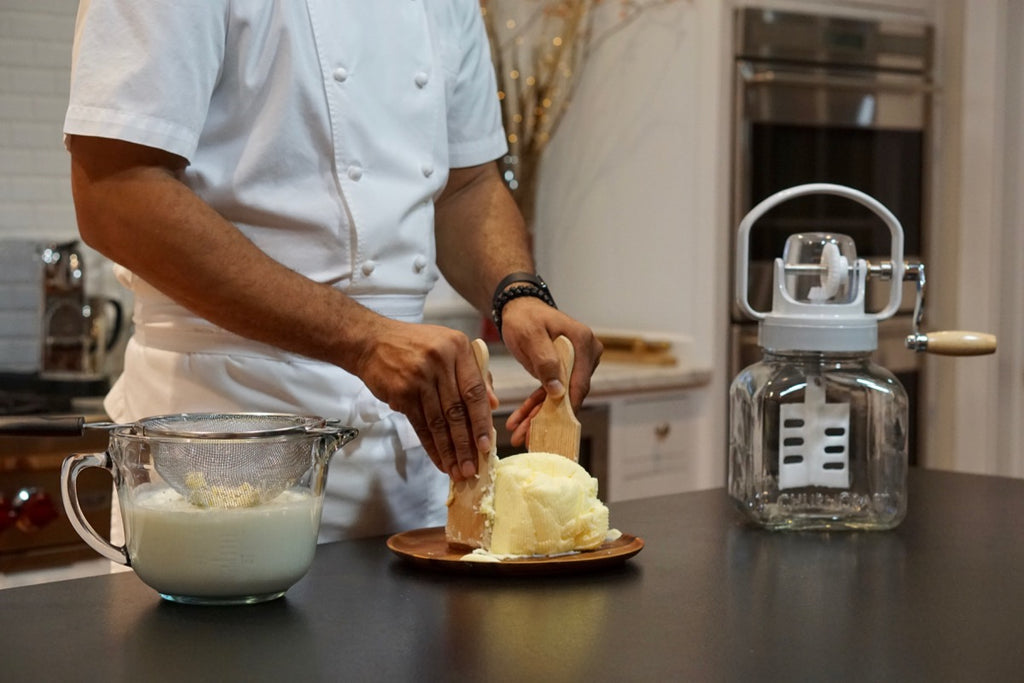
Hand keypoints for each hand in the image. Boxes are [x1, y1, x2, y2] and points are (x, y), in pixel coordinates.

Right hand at [353, 321, 497, 480]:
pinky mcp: (401, 391)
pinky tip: (438, 459)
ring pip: (438, 422)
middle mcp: (440, 361)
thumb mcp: (449, 348)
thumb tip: (493, 404)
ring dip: (448, 450)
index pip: (475, 390)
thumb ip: (474, 374)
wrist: (372, 341)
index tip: (487, 445)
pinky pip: (420, 424)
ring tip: (456, 470)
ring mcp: (419, 376)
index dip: (482, 421)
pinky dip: (430, 445)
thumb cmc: (416, 346)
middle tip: (472, 468)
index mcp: (458, 348)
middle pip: (457, 410)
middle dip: (466, 444)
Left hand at [498, 299, 602, 446]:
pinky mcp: (566, 371)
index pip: (579, 383)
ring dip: (538, 416)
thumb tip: (558, 391)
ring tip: (518, 434)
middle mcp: (587, 355)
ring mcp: (577, 364)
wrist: (519, 308)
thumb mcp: (531, 336)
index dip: (565, 408)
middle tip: (525, 437)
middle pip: (569, 394)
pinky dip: (536, 407)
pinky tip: (520, 422)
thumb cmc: (525, 317)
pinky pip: (552, 393)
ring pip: (559, 398)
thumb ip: (545, 360)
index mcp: (583, 343)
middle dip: (546, 417)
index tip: (549, 428)